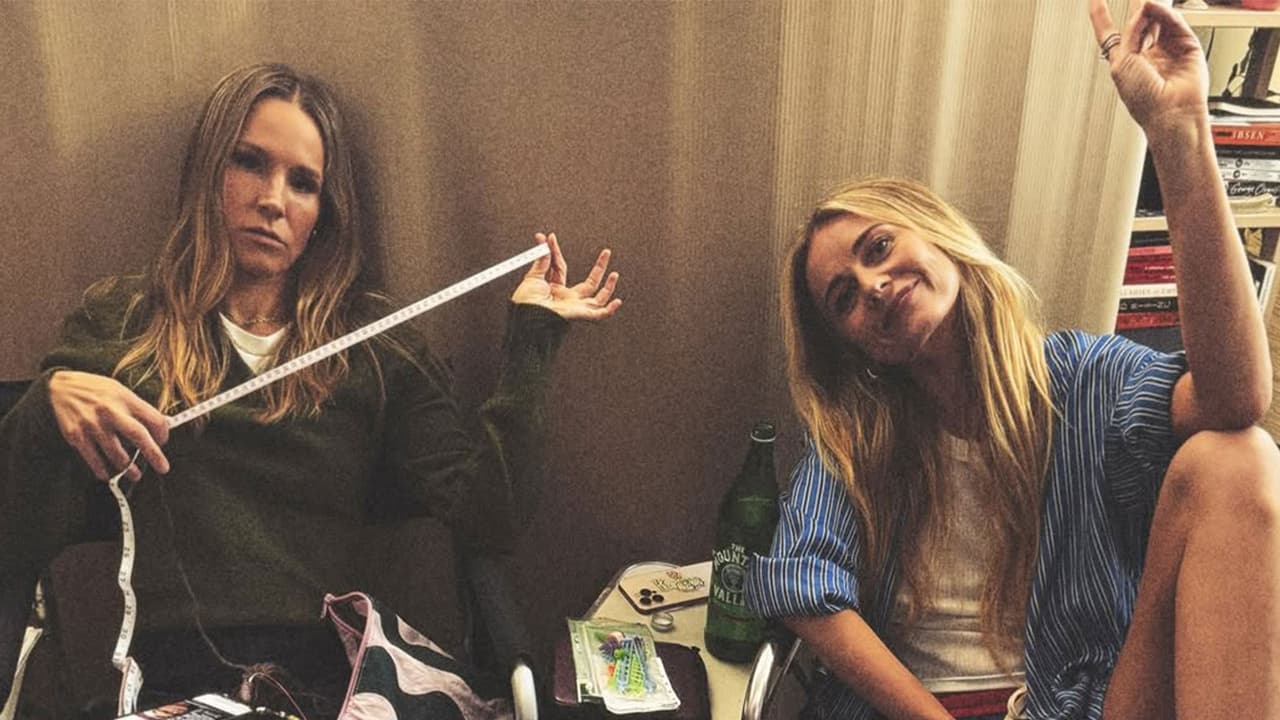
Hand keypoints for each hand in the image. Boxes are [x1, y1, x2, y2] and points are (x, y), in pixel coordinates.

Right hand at [48, 370, 170, 481]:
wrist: (57, 387)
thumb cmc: (93, 389)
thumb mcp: (118, 390)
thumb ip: (136, 407)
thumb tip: (158, 425)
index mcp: (124, 398)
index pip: (153, 418)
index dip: (163, 433)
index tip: (163, 442)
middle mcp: (109, 411)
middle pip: (138, 435)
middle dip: (153, 454)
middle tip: (163, 467)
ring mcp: (92, 424)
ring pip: (116, 452)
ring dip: (128, 467)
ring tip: (135, 474)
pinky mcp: (76, 435)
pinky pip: (93, 458)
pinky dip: (101, 469)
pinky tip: (107, 474)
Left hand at [510, 232, 621, 320]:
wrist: (527, 317)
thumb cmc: (526, 304)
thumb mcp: (532, 276)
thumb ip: (541, 259)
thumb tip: (542, 241)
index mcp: (553, 290)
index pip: (561, 268)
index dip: (555, 251)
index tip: (550, 238)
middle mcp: (566, 298)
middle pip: (589, 282)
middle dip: (599, 267)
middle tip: (606, 252)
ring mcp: (575, 306)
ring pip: (598, 298)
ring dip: (608, 286)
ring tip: (614, 274)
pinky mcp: (580, 314)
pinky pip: (598, 314)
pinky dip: (609, 310)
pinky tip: (617, 301)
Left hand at [1090, 0, 1208, 134]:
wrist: (1170, 112)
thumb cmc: (1143, 100)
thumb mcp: (1123, 63)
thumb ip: (1131, 34)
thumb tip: (1142, 9)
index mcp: (1124, 61)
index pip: (1110, 34)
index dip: (1101, 16)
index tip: (1095, 0)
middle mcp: (1146, 54)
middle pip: (1139, 22)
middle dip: (1135, 6)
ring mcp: (1167, 49)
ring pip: (1158, 19)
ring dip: (1150, 7)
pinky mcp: (1187, 46)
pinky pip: (1175, 24)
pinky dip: (1165, 13)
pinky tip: (1154, 6)